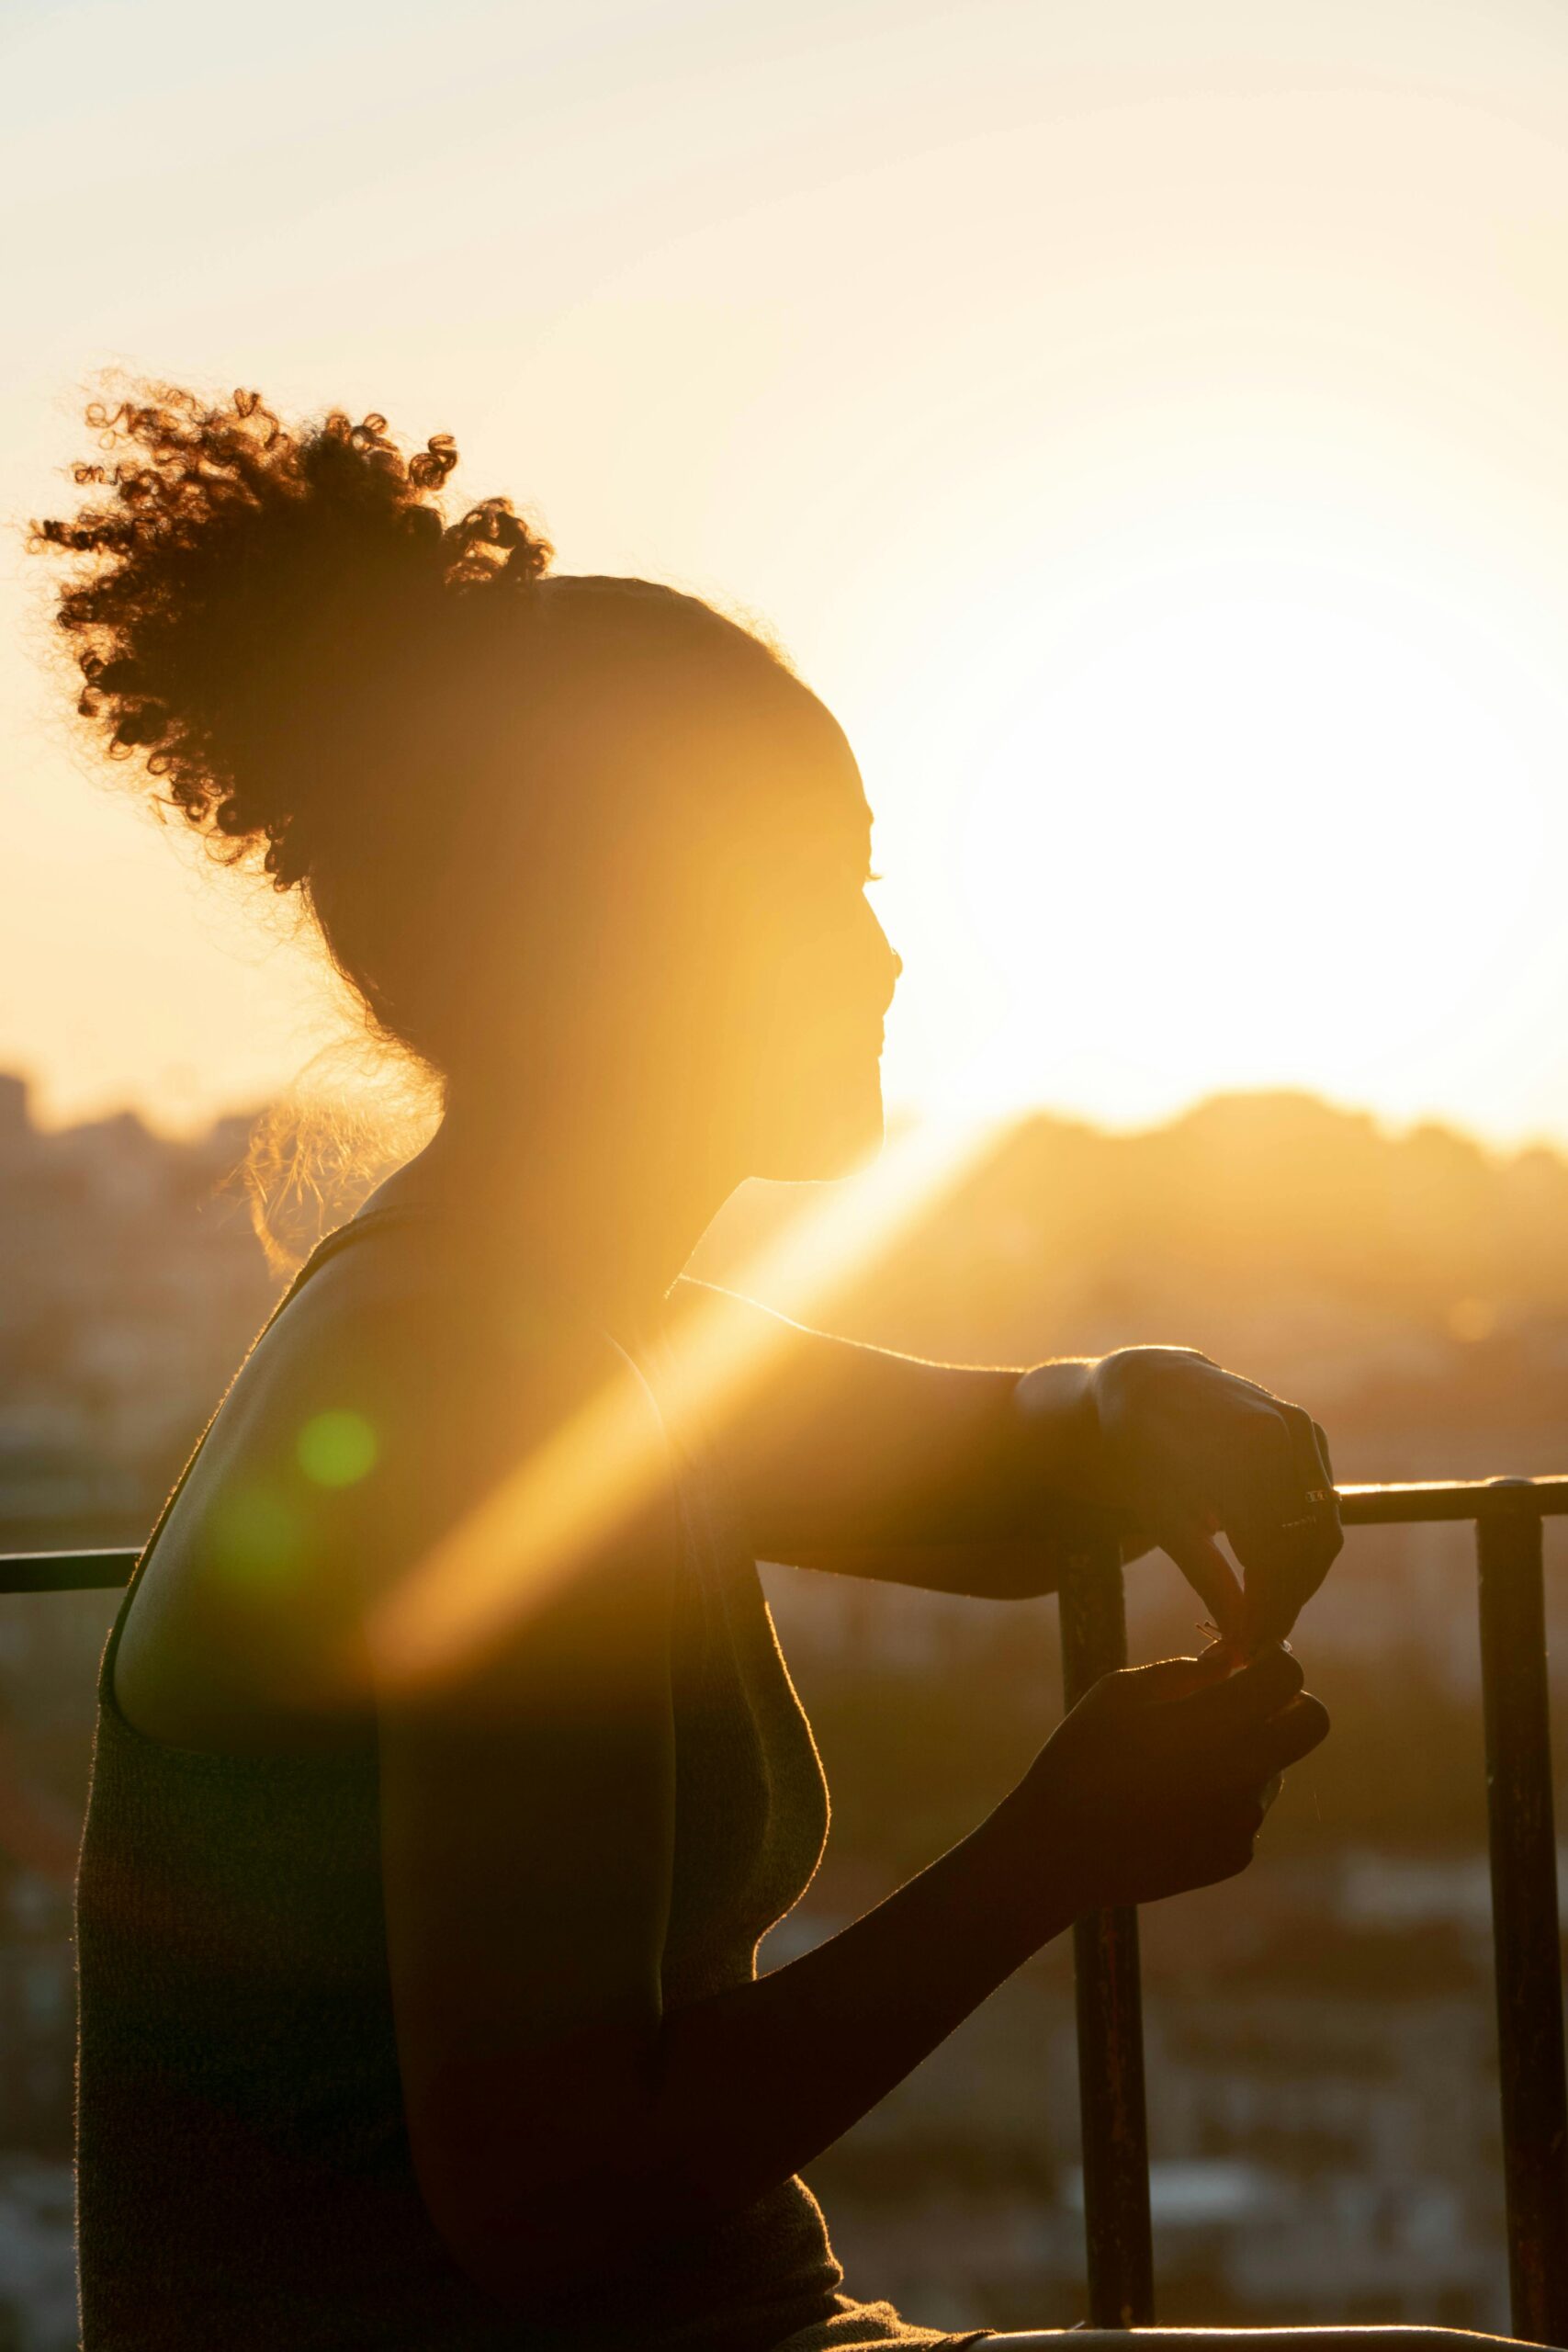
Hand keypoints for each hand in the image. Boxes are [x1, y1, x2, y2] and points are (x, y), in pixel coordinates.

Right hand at [1019, 1646, 1328, 1911]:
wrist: (1057, 1854)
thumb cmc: (1079, 1758)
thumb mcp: (1118, 1693)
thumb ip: (1183, 1670)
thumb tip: (1228, 1659)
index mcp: (1214, 1723)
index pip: (1288, 1676)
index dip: (1271, 1660)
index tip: (1245, 1662)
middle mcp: (1243, 1772)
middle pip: (1313, 1722)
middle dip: (1289, 1703)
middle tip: (1241, 1703)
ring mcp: (1245, 1820)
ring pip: (1272, 1767)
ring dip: (1244, 1754)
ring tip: (1173, 1768)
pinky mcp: (1235, 1855)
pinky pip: (1247, 1809)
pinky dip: (1222, 1798)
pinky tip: (1169, 1807)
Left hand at [1083, 1347, 1340, 1648]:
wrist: (1147, 1383)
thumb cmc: (1141, 1448)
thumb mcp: (1159, 1511)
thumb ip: (1204, 1571)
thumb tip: (1240, 1637)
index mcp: (1243, 1446)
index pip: (1274, 1550)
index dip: (1264, 1608)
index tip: (1246, 1649)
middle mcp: (1283, 1431)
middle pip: (1309, 1544)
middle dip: (1286, 1600)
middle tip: (1257, 1641)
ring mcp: (1303, 1428)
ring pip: (1322, 1530)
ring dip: (1298, 1579)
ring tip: (1263, 1615)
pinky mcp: (1310, 1433)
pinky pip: (1321, 1505)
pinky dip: (1301, 1545)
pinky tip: (1270, 1574)